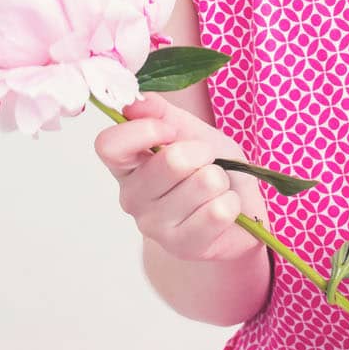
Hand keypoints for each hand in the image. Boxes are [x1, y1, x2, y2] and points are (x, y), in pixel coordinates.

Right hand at [93, 92, 262, 263]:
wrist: (238, 208)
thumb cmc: (210, 166)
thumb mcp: (188, 129)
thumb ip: (159, 112)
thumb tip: (135, 101)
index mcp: (126, 165)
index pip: (109, 145)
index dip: (146, 130)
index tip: (171, 130)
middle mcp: (132, 198)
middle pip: (171, 161)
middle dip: (203, 153)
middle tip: (206, 162)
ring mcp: (155, 227)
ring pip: (204, 183)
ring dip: (220, 180)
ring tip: (215, 189)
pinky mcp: (184, 247)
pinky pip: (219, 211)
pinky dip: (232, 203)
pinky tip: (225, 209)